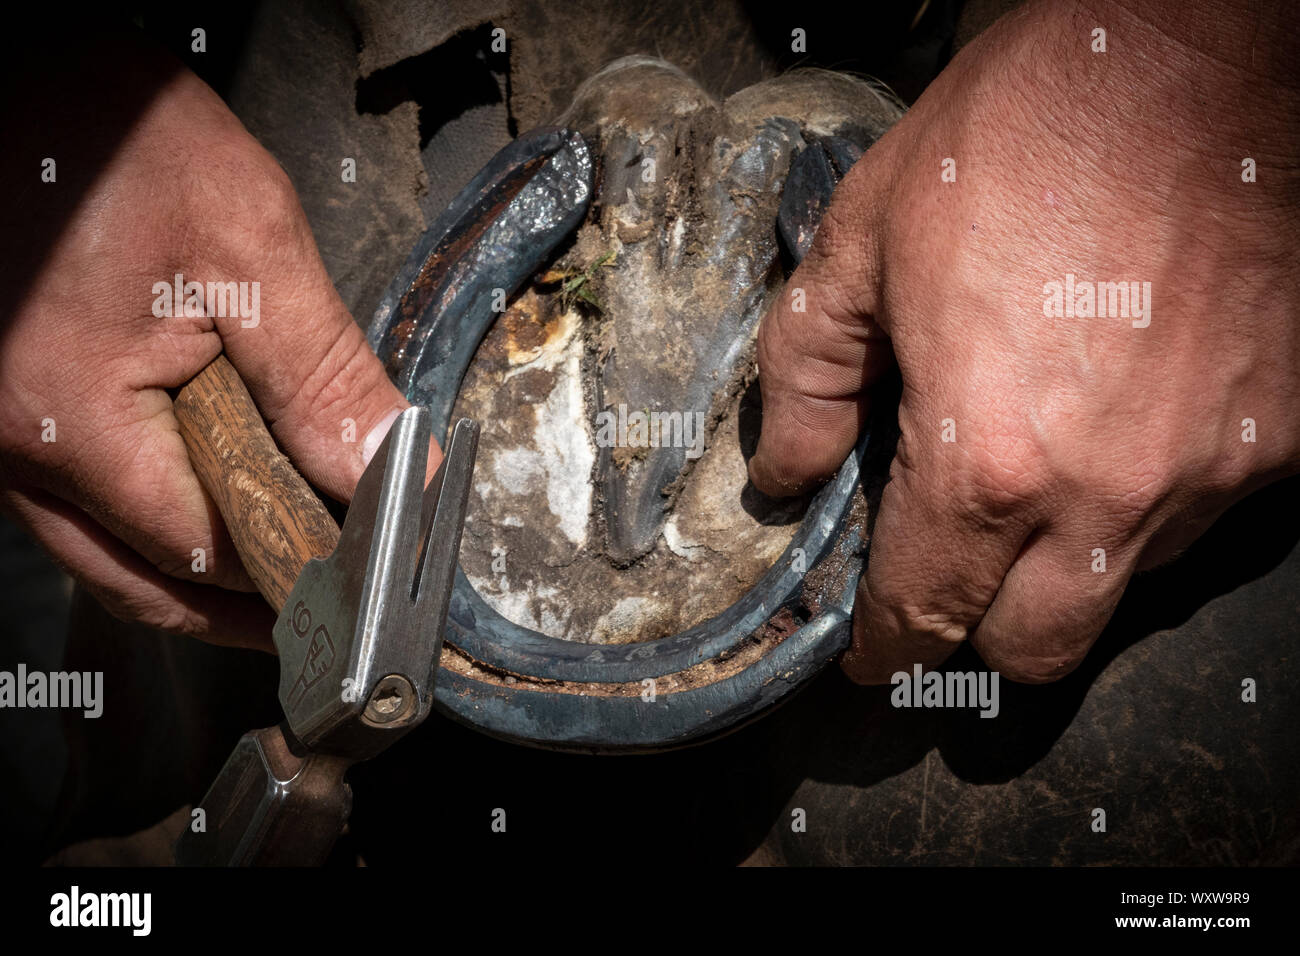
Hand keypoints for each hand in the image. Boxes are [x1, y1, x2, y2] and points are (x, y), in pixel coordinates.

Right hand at [0, 35, 432, 648]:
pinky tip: (207, 496)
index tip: (358, 581)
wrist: (11, 71)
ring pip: (104, 545)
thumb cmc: (105, 133)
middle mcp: (15, 447)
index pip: (203, 553)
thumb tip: (393, 468)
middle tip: (320, 608)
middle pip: (141, 576)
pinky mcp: (7, 399)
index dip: (290, 575)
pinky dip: (149, 511)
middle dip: (236, 601)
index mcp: (67, 424)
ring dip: (193, 566)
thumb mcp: (247, 247)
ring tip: (281, 569)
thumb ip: (322, 375)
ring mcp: (0, 430)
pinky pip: (79, 493)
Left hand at [749, 0, 1299, 682]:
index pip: (924, 607)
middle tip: (949, 586)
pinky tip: (1115, 428)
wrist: (1196, 50)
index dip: (887, 646)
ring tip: (1033, 475)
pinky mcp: (1282, 434)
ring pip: (1125, 590)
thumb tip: (787, 475)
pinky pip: (1201, 515)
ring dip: (1067, 561)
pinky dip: (1146, 501)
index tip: (875, 656)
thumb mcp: (863, 242)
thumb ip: (808, 378)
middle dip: (977, 634)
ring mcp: (1210, 469)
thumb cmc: (1027, 132)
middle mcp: (1108, 489)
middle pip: (1037, 649)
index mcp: (987, 455)